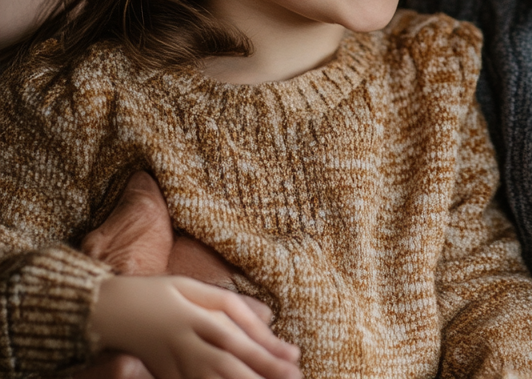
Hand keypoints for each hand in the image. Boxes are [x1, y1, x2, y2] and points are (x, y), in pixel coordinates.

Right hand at [89, 274, 301, 378]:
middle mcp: (184, 344)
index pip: (237, 339)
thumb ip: (232, 306)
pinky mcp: (163, 376)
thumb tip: (270, 316)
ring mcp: (170, 365)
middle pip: (227, 367)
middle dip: (262, 376)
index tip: (295, 359)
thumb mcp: (195, 289)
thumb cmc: (158, 294)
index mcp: (195, 318)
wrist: (108, 311)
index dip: (267, 352)